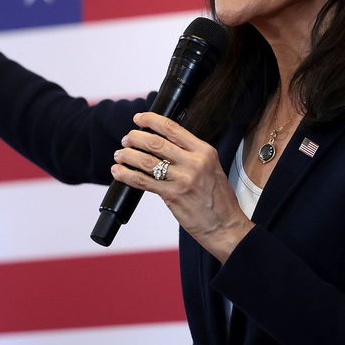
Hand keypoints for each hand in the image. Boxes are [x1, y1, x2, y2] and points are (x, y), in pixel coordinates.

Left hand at [112, 112, 252, 261]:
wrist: (226, 226)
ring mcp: (183, 179)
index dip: (151, 120)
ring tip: (120, 154)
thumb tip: (162, 144)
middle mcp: (194, 162)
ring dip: (128, 155)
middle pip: (156, 142)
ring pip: (146, 160)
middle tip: (127, 138)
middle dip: (135, 138)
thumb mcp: (211, 168)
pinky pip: (143, 181)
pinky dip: (126, 175)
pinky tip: (119, 172)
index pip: (173, 128)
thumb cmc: (218, 199)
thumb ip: (190, 155)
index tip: (139, 118)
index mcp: (205, 151)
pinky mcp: (172, 195)